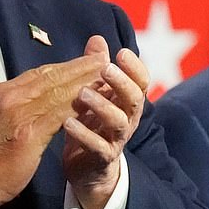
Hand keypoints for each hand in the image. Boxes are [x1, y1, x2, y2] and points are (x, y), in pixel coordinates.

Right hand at [0, 50, 107, 208]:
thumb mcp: (7, 119)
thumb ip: (25, 104)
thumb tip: (49, 93)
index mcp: (5, 91)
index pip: (42, 72)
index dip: (68, 66)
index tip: (88, 61)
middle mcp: (11, 96)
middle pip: (52, 76)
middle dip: (81, 67)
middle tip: (104, 58)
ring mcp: (19, 113)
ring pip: (58, 91)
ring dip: (85, 82)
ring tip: (106, 76)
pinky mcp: (28, 132)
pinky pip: (60, 114)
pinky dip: (79, 106)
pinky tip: (95, 103)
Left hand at [62, 35, 148, 208]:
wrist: (85, 169)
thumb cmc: (90, 126)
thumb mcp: (93, 95)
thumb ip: (95, 69)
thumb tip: (97, 38)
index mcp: (126, 102)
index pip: (140, 81)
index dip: (134, 67)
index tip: (121, 52)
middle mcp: (127, 119)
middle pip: (134, 99)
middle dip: (122, 83)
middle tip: (105, 69)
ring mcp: (116, 140)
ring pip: (118, 122)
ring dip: (102, 106)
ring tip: (83, 94)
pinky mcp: (101, 159)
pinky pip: (98, 147)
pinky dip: (84, 135)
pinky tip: (68, 123)